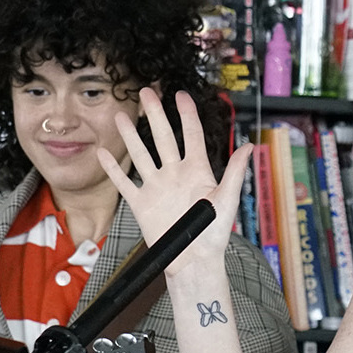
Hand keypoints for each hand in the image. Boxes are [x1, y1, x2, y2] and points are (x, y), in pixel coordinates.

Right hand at [97, 89, 250, 279]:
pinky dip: (112, 169)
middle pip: (163, 138)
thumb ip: (235, 173)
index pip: (191, 135)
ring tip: (120, 115)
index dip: (186, 114)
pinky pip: (124, 183)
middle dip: (154, 115)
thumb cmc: (214, 234)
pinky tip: (103, 153)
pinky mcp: (141, 204)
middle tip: (145, 92)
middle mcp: (175, 174)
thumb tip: (250, 147)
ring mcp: (157, 187)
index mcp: (198, 171)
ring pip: (140, 155)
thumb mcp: (227, 201)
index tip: (180, 95)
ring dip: (130, 136)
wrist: (193, 261)